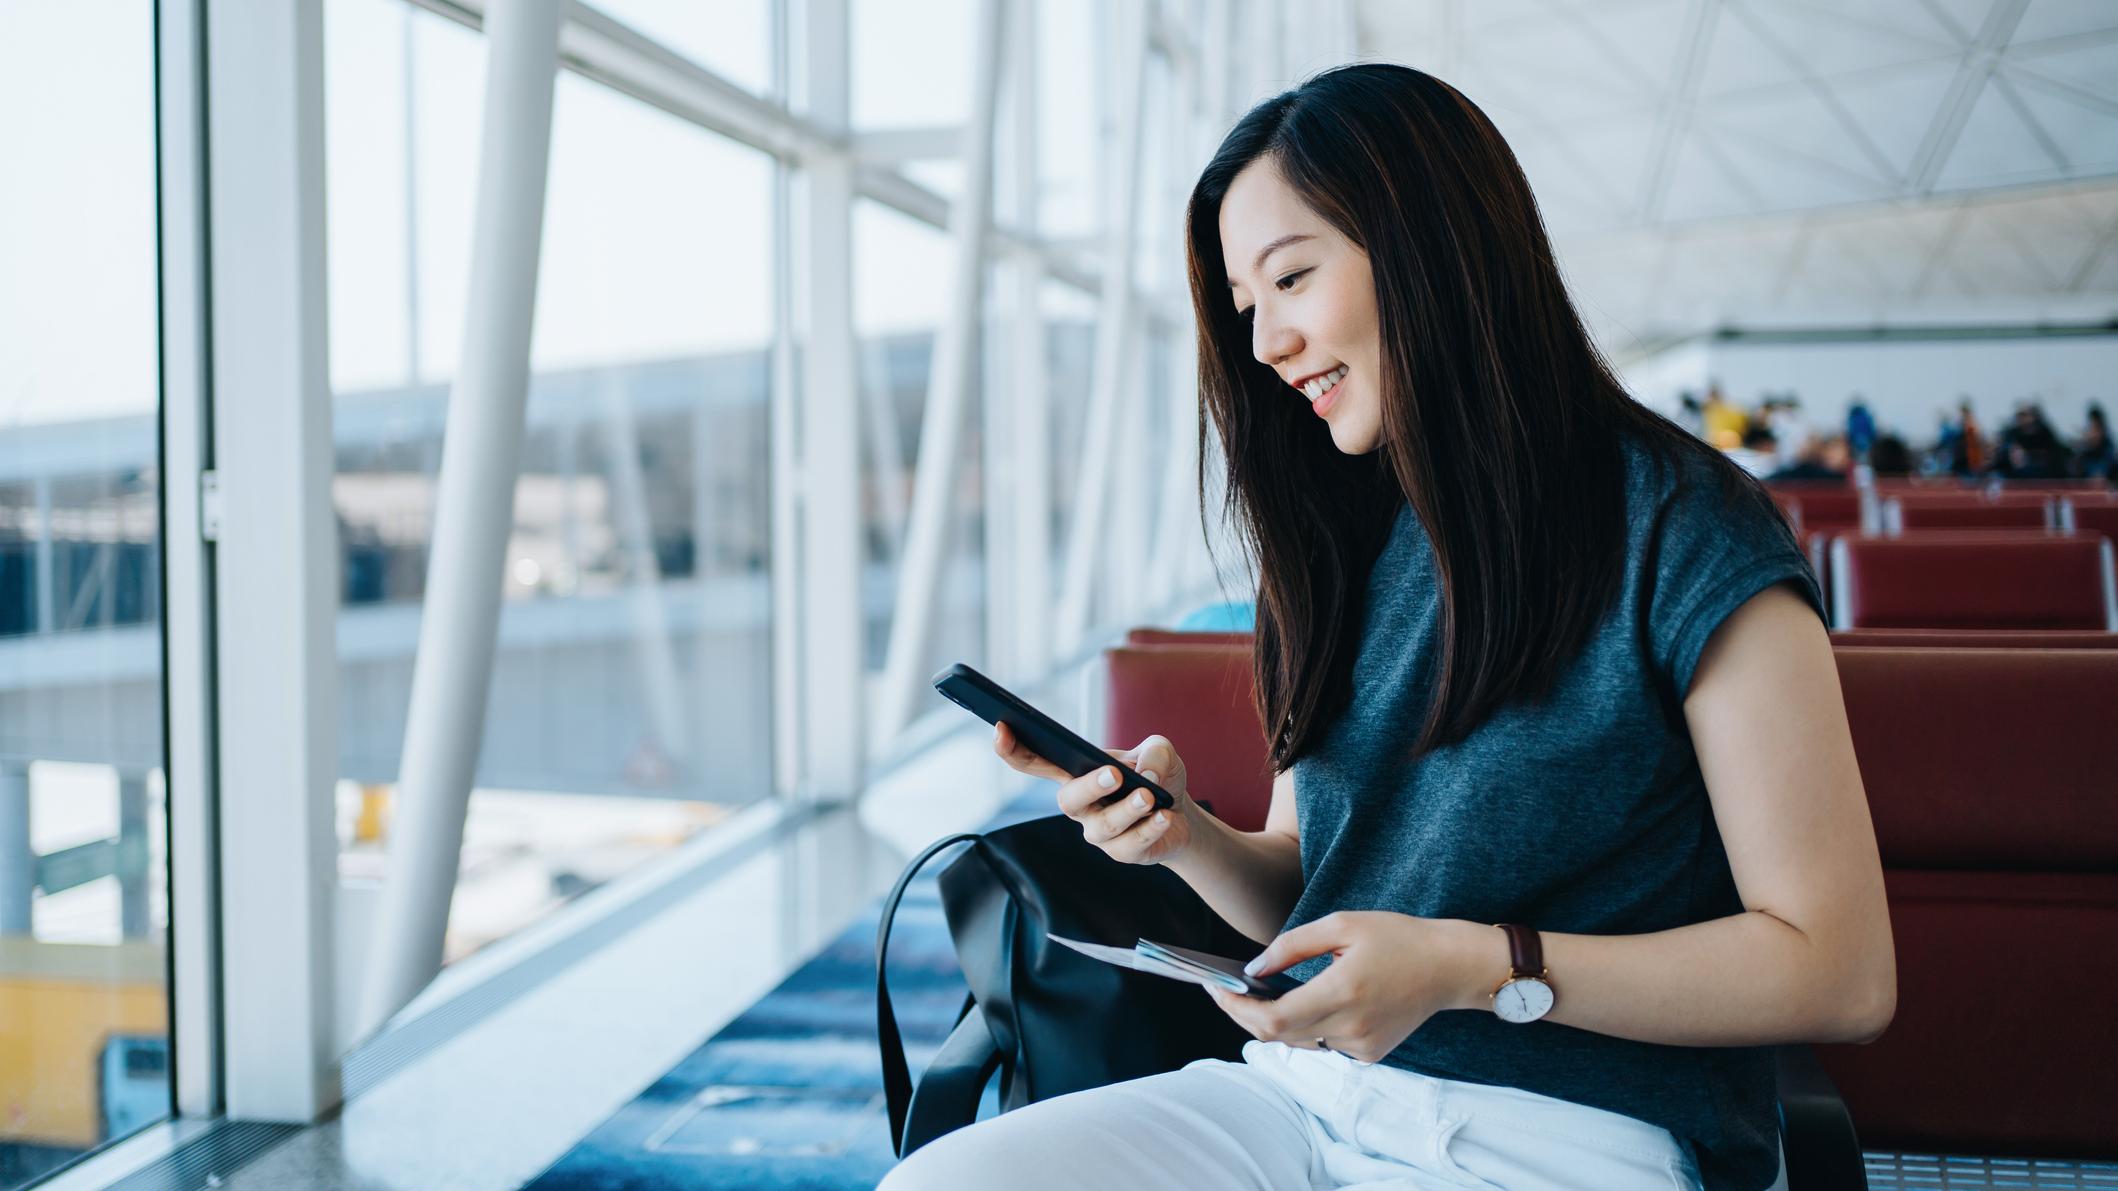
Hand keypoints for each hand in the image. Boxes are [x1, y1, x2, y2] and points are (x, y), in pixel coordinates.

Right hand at [993, 722, 1200, 865]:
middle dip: (1090, 787)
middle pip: (1068, 799)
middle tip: (1115, 774)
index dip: (1013, 750)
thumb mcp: (1159, 751)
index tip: (1001, 730)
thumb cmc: (1156, 776)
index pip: (1036, 762)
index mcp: (1076, 773)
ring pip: (1104, 826)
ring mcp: (1098, 832)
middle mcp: (1081, 806)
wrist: (1180, 813)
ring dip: (1128, 810)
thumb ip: (1155, 752)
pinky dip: (1150, 828)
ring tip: (1149, 796)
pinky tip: (1165, 816)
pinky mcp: (1122, 853)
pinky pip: (1131, 844)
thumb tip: (1148, 774)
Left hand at [1204, 912, 1488, 1063]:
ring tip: (1257, 993)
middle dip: (1245, 1014)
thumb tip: (1253, 968)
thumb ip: (1292, 946)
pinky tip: (1308, 1000)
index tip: (1215, 987)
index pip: (1271, 1019)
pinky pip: (1323, 1043)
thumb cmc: (1398, 937)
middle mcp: (1350, 1029)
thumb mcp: (1342, 924)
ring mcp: (1361, 1047)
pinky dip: (1307, 1024)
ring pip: (1298, 1041)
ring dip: (1275, 1020)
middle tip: (1226, 990)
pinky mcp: (1370, 1054)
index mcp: (1342, 993)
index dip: (1236, 1008)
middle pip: (1277, 1036)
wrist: (1450, 967)